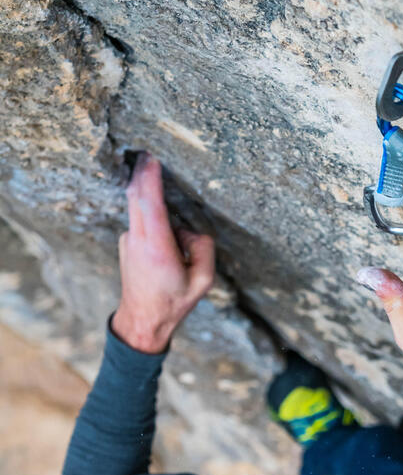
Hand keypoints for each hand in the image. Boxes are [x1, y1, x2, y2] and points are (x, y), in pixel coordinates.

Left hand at [111, 155, 214, 352]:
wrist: (142, 320)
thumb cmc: (174, 302)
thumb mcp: (203, 281)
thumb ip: (203, 249)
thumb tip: (191, 231)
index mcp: (157, 249)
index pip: (150, 204)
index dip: (150, 179)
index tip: (152, 159)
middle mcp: (138, 241)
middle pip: (135, 197)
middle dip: (141, 174)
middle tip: (147, 154)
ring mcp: (128, 242)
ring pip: (139, 209)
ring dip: (153, 202)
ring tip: (173, 230)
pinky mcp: (127, 244)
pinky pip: (142, 222)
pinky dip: (153, 220)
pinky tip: (165, 242)